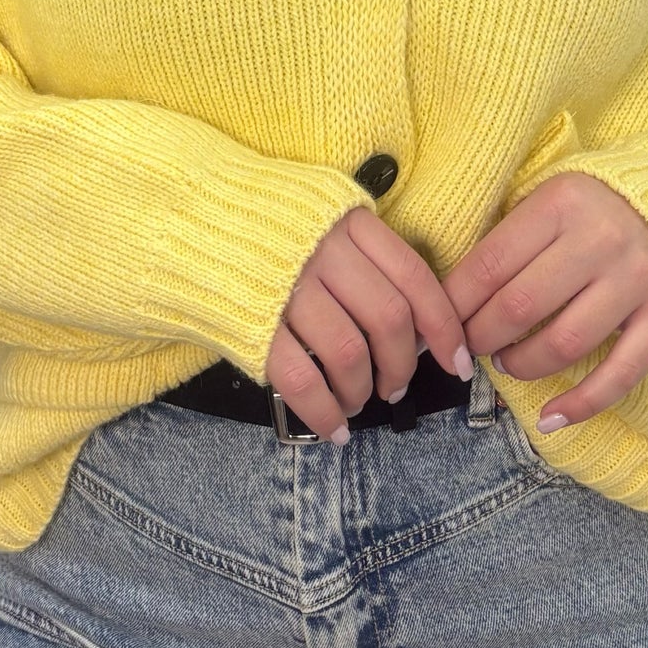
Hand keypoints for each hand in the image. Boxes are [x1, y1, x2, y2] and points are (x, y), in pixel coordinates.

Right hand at [267, 205, 473, 443]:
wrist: (188, 220)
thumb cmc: (269, 228)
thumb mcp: (326, 220)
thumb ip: (369, 258)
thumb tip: (417, 325)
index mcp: (349, 222)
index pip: (414, 279)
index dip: (444, 327)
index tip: (459, 361)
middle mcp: (323, 250)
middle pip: (387, 321)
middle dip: (401, 366)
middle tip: (397, 389)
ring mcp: (286, 286)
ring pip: (348, 353)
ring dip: (362, 392)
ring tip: (357, 404)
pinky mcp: (253, 323)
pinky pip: (300, 379)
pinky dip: (324, 411)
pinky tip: (332, 428)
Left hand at [438, 172, 647, 432]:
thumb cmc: (590, 212)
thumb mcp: (546, 204)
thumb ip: (505, 244)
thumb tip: (444, 302)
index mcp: (560, 203)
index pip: (489, 265)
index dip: (455, 305)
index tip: (441, 325)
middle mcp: (601, 238)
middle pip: (520, 306)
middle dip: (481, 337)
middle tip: (471, 346)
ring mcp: (637, 279)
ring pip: (563, 343)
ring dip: (522, 365)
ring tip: (507, 362)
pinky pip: (620, 374)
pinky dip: (581, 404)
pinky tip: (550, 418)